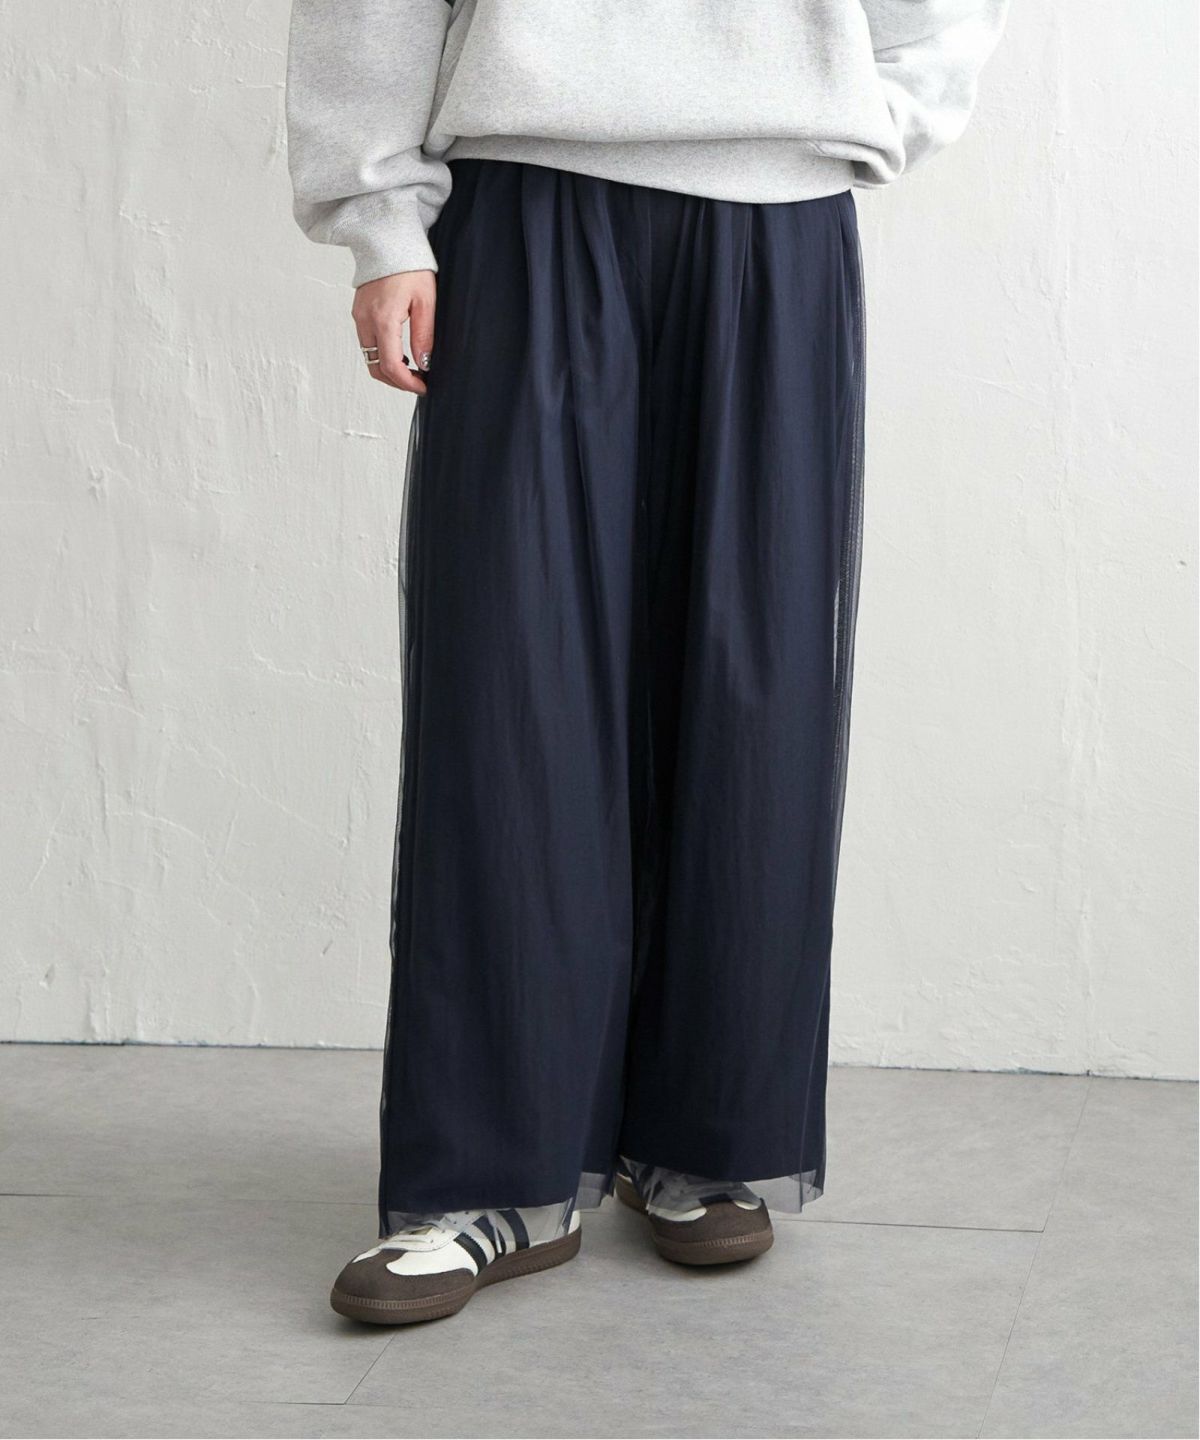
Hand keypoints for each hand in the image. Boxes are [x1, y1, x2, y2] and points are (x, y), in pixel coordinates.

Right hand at [353, 271, 435, 394]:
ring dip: (389, 369)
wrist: (386, 241)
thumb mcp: (426, 301)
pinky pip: (367, 343)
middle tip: (418, 382)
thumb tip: (424, 364)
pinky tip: (400, 353)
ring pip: (369, 358)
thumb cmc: (409, 266)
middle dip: (397, 382)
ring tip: (412, 369)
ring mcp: (359, 317)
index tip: (423, 387)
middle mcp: (365, 320)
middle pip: (376, 367)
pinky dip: (382, 355)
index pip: (390, 366)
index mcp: (383, 318)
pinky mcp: (358, 313)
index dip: (407, 383)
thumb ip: (424, 335)